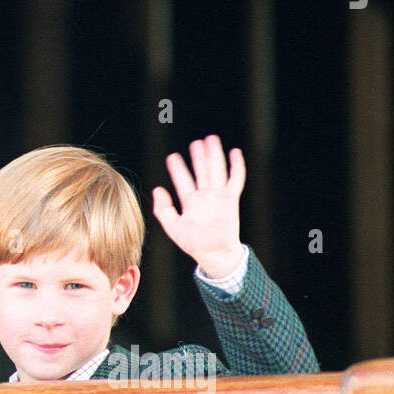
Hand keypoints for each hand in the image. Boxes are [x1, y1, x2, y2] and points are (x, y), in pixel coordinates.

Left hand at [151, 135, 246, 278]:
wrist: (214, 253)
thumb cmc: (194, 243)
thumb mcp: (173, 226)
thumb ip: (163, 209)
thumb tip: (157, 189)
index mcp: (190, 202)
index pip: (183, 180)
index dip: (178, 168)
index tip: (172, 157)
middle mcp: (205, 196)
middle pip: (201, 171)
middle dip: (198, 157)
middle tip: (196, 142)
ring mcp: (218, 196)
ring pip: (216, 170)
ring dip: (214, 155)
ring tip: (210, 139)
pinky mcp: (231, 199)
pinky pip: (235, 179)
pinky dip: (236, 166)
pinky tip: (235, 152)